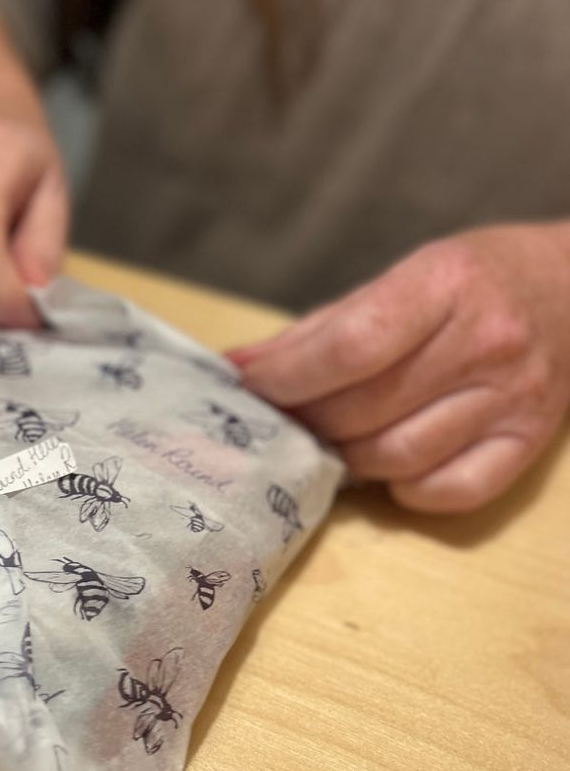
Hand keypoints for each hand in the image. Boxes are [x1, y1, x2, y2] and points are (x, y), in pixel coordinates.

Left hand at [226, 225, 569, 511]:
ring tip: (331, 436)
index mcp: (446, 285)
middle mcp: (487, 344)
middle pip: (365, 408)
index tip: (248, 385)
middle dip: (306, 419)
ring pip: (397, 457)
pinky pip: (449, 492)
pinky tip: (389, 463)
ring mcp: (514, 400)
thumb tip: (241, 370)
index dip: (287, 375)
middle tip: (283, 416)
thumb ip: (321, 329)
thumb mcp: (401, 278)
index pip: (351, 346)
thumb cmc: (473, 281)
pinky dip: (404, 488)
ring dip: (346, 456)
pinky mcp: (529, 444)